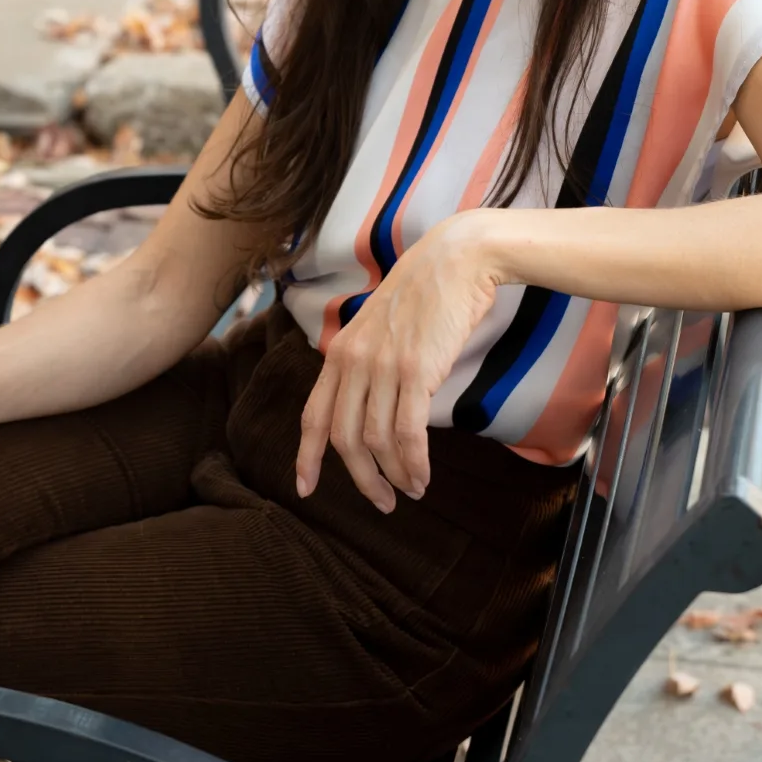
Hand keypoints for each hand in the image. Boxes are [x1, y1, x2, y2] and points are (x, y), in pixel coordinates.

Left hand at [295, 213, 501, 513]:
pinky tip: (422, 477)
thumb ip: (369, 364)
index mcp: (340, 352)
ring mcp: (383, 365)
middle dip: (361, 479)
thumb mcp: (380, 328)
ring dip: (393, 475)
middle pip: (343, 439)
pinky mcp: (416, 370)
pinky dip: (413, 463)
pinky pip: (407, 432)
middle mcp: (353, 361)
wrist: (455, 259)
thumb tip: (374, 410)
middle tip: (382, 502)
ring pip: (375, 441)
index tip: (305, 489)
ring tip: (410, 491)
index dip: (306, 457)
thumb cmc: (425, 294)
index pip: (313, 415)